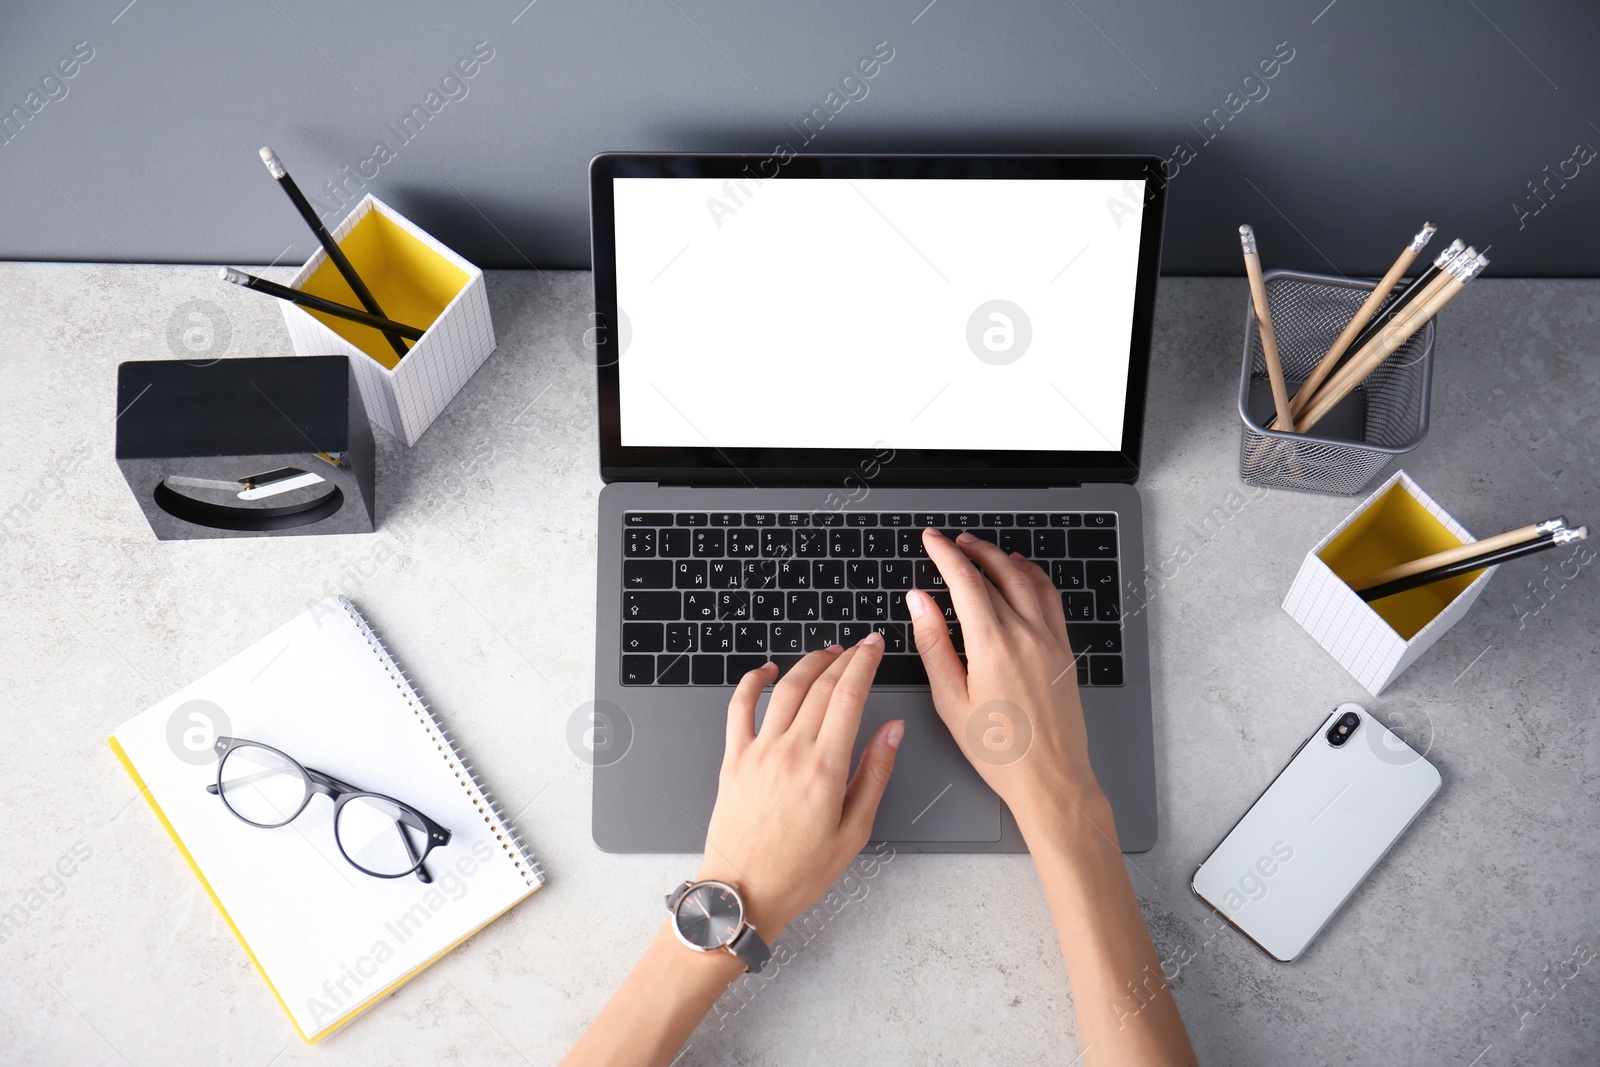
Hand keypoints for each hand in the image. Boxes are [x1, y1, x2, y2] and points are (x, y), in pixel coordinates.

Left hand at [694, 638, 902, 936]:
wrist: (743, 893)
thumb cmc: (798, 872)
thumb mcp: (854, 830)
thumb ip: (875, 773)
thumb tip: (892, 730)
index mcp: (824, 769)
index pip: (849, 697)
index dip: (865, 664)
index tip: (875, 647)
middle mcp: (789, 752)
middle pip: (820, 686)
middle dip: (844, 658)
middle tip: (860, 647)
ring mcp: (757, 752)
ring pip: (785, 689)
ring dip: (809, 664)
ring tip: (827, 654)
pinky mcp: (733, 759)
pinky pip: (739, 707)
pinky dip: (753, 681)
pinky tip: (768, 671)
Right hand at [909, 528, 1107, 833]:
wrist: (1050, 778)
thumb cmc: (998, 750)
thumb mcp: (950, 700)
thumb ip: (933, 643)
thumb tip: (920, 602)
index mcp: (993, 645)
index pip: (965, 581)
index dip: (945, 555)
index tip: (931, 540)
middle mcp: (1026, 634)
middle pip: (996, 574)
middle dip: (970, 551)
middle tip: (950, 542)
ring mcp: (1050, 640)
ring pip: (1027, 580)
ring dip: (1002, 558)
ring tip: (982, 550)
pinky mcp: (1064, 651)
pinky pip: (1050, 598)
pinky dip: (1033, 577)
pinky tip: (1023, 574)